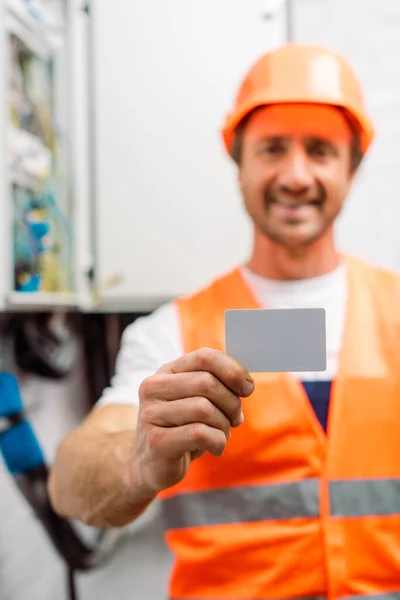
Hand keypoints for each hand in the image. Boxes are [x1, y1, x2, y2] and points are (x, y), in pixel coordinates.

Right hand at [133, 348, 253, 493]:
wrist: (152, 464)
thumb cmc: (182, 428)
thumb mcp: (198, 400)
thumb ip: (218, 386)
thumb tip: (246, 385)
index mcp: (167, 371)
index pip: (205, 357)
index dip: (233, 371)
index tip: (247, 389)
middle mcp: (154, 387)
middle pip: (207, 382)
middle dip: (231, 403)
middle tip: (235, 419)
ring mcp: (151, 414)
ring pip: (204, 408)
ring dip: (224, 425)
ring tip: (221, 434)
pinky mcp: (156, 441)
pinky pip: (200, 434)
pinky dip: (218, 442)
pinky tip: (215, 448)